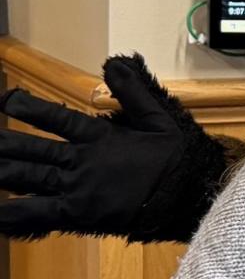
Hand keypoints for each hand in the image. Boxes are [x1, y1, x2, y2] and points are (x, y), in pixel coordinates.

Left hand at [0, 54, 223, 241]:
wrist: (191, 197)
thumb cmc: (177, 161)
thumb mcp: (160, 119)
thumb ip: (133, 91)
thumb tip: (112, 63)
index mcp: (99, 137)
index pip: (54, 117)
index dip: (26, 106)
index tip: (5, 100)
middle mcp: (81, 161)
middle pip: (30, 149)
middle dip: (1, 143)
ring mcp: (76, 189)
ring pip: (26, 177)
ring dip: (0, 170)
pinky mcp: (78, 214)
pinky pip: (38, 214)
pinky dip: (13, 216)